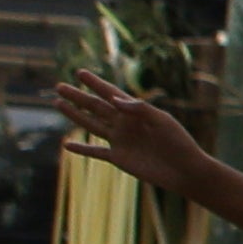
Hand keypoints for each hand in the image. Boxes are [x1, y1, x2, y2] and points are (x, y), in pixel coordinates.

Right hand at [51, 69, 215, 192]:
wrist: (184, 170)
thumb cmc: (178, 143)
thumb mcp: (162, 121)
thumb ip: (140, 108)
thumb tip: (114, 98)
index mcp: (136, 112)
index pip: (111, 93)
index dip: (95, 83)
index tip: (80, 72)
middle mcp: (125, 124)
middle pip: (96, 107)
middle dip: (78, 96)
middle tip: (59, 86)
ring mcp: (120, 141)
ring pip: (92, 125)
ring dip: (74, 115)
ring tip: (58, 104)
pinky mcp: (118, 158)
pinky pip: (95, 152)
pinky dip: (81, 149)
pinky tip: (66, 145)